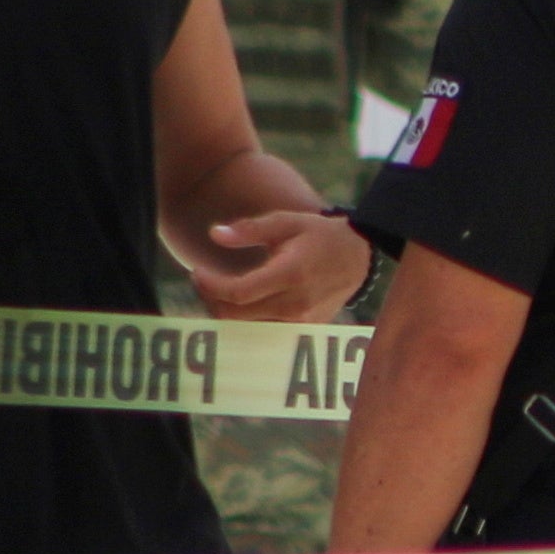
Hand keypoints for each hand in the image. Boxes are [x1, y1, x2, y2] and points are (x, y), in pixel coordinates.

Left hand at [192, 208, 373, 321]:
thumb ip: (249, 229)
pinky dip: (246, 319)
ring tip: (220, 289)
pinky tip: (241, 302)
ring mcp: (302, 321)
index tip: (197, 272)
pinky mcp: (305, 330)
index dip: (211, 285)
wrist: (357, 257)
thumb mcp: (286, 223)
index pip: (238, 292)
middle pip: (237, 314)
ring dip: (227, 310)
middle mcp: (296, 303)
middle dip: (213, 298)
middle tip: (205, 279)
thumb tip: (215, 234)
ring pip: (247, 327)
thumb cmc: (318, 235)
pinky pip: (264, 330)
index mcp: (290, 273)